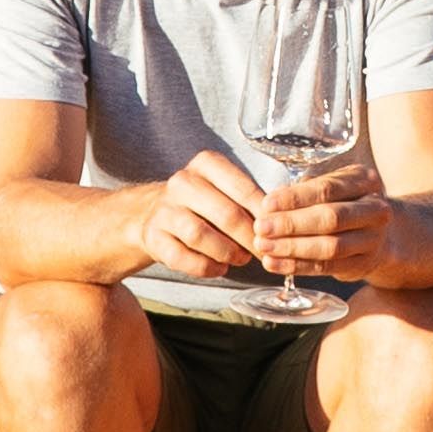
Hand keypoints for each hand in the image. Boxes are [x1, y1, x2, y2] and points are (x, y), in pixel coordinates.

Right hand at [139, 155, 267, 281]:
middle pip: (226, 214)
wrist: (154, 213)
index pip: (243, 188)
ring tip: (240, 259)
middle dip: (250, 238)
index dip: (265, 215)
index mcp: (206, 164)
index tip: (278, 230)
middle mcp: (182, 182)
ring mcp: (164, 209)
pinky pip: (182, 257)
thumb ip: (250, 202)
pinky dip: (206, 267)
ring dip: (227, 253)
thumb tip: (280, 224)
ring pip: (200, 235)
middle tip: (263, 251)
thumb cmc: (204, 203)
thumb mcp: (225, 190)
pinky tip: (219, 267)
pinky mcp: (152, 237)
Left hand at [245, 159, 392, 290]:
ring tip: (264, 247)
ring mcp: (373, 240)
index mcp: (365, 181)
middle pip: (330, 218)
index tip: (266, 204)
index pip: (327, 189)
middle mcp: (375, 210)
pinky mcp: (363, 265)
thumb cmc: (348, 202)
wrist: (385, 233)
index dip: (294, 198)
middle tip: (261, 228)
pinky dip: (297, 266)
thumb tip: (272, 202)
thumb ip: (307, 189)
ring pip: (329, 247)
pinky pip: (326, 267)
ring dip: (292, 248)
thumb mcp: (335, 185)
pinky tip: (274, 264)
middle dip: (291, 224)